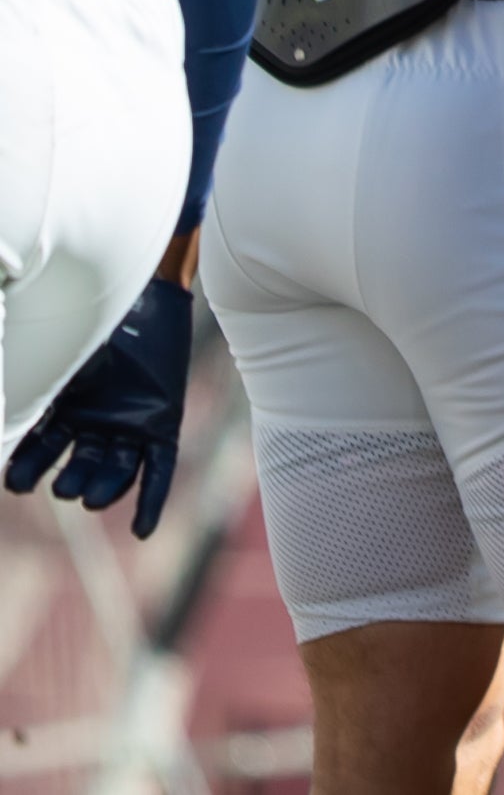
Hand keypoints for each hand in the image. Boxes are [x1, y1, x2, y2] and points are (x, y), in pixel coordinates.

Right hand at [7, 275, 196, 538]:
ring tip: (89, 498)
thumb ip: (30, 383)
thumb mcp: (58, 357)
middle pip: (77, 465)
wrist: (145, 294)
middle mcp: (96, 421)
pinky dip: (150, 500)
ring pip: (115, 471)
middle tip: (62, 485)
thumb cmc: (94, 321)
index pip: (39, 450)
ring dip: (102, 489)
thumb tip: (6, 408)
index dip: (26, 469)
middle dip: (69, 479)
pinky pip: (159, 470)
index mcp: (65, 407)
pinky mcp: (165, 424)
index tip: (15, 484)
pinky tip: (142, 532)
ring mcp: (131, 424)